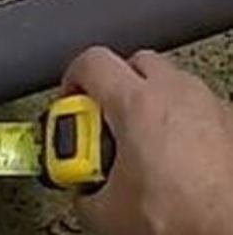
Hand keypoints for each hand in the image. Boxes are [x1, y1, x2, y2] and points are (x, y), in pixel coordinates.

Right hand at [62, 47, 232, 234]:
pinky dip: (183, 126)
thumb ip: (82, 186)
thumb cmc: (188, 220)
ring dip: (152, 105)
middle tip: (104, 125)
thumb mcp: (106, 213)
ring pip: (172, 85)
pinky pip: (200, 110)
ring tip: (143, 146)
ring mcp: (212, 108)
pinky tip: (176, 160)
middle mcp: (178, 95)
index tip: (71, 108)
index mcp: (138, 103)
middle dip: (115, 88)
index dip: (72, 81)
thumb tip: (84, 189)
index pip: (91, 63)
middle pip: (135, 64)